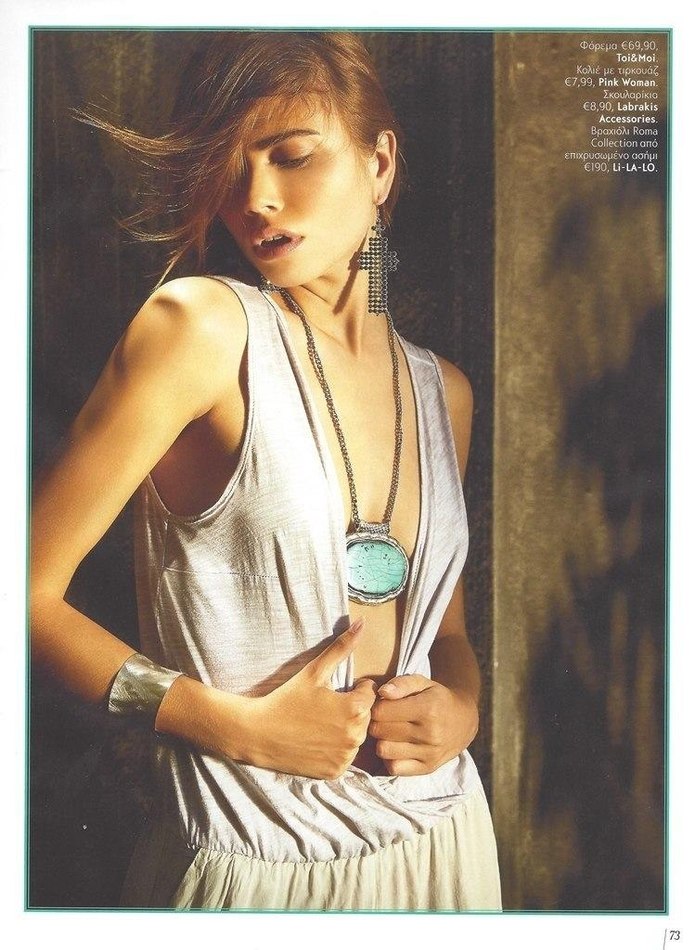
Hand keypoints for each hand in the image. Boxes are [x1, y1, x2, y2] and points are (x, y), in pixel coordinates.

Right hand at [238, 619, 377, 778]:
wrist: (257, 733)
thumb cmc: (286, 698)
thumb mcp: (314, 671)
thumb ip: (342, 647)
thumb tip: (362, 622)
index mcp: (356, 709)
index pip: (369, 694)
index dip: (351, 690)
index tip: (330, 693)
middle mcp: (356, 736)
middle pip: (365, 717)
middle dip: (350, 710)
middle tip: (322, 709)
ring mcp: (345, 757)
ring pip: (356, 738)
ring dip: (344, 731)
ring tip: (318, 725)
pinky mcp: (335, 772)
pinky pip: (344, 757)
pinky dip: (335, 750)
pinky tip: (315, 742)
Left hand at [368, 674, 478, 775]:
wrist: (463, 721)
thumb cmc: (437, 698)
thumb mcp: (422, 682)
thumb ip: (401, 683)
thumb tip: (382, 692)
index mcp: (427, 708)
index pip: (381, 711)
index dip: (376, 706)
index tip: (382, 704)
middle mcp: (430, 733)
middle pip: (380, 731)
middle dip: (376, 722)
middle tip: (384, 718)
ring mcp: (429, 753)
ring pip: (384, 750)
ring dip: (381, 740)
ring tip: (390, 732)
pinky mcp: (428, 768)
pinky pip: (394, 768)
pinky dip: (390, 758)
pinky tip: (397, 746)